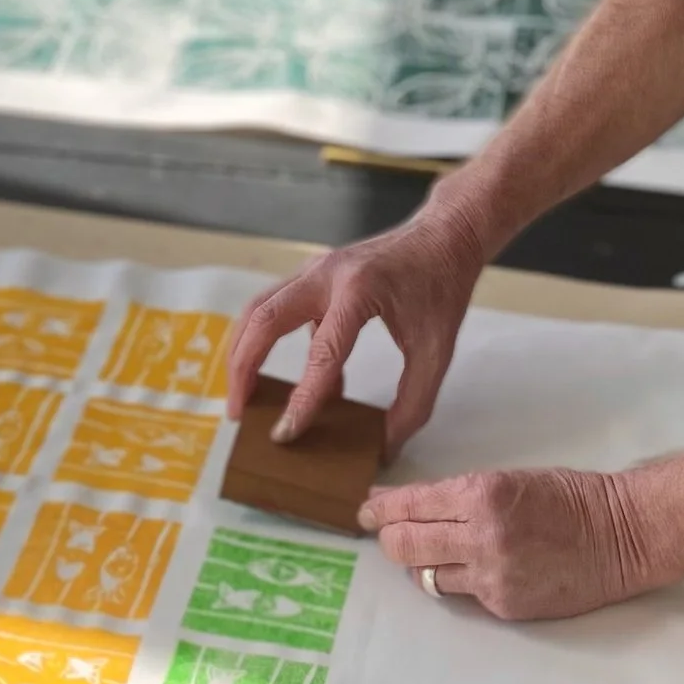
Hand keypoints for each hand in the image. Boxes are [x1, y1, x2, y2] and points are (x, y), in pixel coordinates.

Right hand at [224, 200, 489, 449]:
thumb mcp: (437, 351)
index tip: (284, 435)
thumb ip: (412, 404)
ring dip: (243, 352)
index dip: (302, 399)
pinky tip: (289, 381)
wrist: (444, 234)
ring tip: (243, 398)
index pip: (322, 353)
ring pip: (260, 309)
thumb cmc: (443, 288)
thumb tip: (382, 450)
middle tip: (239, 415)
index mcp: (359, 290)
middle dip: (243, 369)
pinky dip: (268, 343)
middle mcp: (326, 274)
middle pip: (264, 319)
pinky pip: (277, 308)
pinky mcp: (313, 274)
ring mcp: (315, 269)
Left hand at [361, 464, 657, 621]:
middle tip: (384, 533)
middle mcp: (481, 536)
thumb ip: (461, 496)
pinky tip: (473, 569)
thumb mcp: (510, 480)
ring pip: (428, 576)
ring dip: (422, 563)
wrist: (620, 536)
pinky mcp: (504, 606)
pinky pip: (463, 595)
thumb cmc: (569, 498)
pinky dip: (461, 581)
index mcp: (482, 493)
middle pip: (405, 546)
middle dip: (388, 538)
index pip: (411, 504)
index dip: (381, 508)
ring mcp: (491, 576)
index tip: (365, 508)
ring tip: (429, 552)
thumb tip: (412, 505)